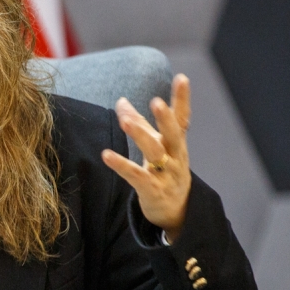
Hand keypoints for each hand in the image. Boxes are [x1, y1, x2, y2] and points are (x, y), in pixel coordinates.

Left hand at [102, 74, 191, 242]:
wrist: (176, 211)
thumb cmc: (164, 171)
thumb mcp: (156, 146)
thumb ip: (139, 123)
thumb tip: (121, 101)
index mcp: (177, 143)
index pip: (182, 118)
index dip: (183, 99)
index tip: (182, 77)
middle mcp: (175, 156)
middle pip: (173, 134)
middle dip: (165, 118)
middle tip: (157, 101)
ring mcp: (166, 174)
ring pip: (155, 153)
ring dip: (141, 136)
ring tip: (126, 121)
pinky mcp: (153, 190)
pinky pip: (136, 176)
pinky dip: (121, 165)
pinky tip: (106, 155)